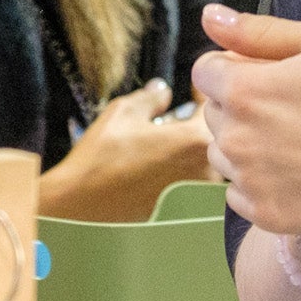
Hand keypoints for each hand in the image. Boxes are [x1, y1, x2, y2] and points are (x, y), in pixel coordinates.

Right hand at [38, 79, 213, 223]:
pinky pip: (194, 181)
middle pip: (217, 137)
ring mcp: (196, 193)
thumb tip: (163, 91)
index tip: (194, 88)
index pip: (214, 107)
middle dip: (201, 122)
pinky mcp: (184, 211)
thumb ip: (152, 98)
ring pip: (206, 161)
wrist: (83, 207)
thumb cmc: (101, 160)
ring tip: (165, 141)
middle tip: (178, 114)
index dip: (203, 94)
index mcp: (194, 140)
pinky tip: (159, 166)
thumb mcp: (123, 114)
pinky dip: (183, 170)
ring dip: (192, 148)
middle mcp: (205, 169)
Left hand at [192, 6, 300, 243]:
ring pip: (223, 154)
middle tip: (293, 106)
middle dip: (241, 103)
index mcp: (244, 90)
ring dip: (246, 144)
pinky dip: (259, 181)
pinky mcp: (265, 214)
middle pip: (215, 111)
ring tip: (295, 140)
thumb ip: (259, 30)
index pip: (205, 71)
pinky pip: (239, 192)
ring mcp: (249, 182)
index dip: (237, 65)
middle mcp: (235, 139)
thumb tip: (209, 17)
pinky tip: (297, 172)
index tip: (272, 74)